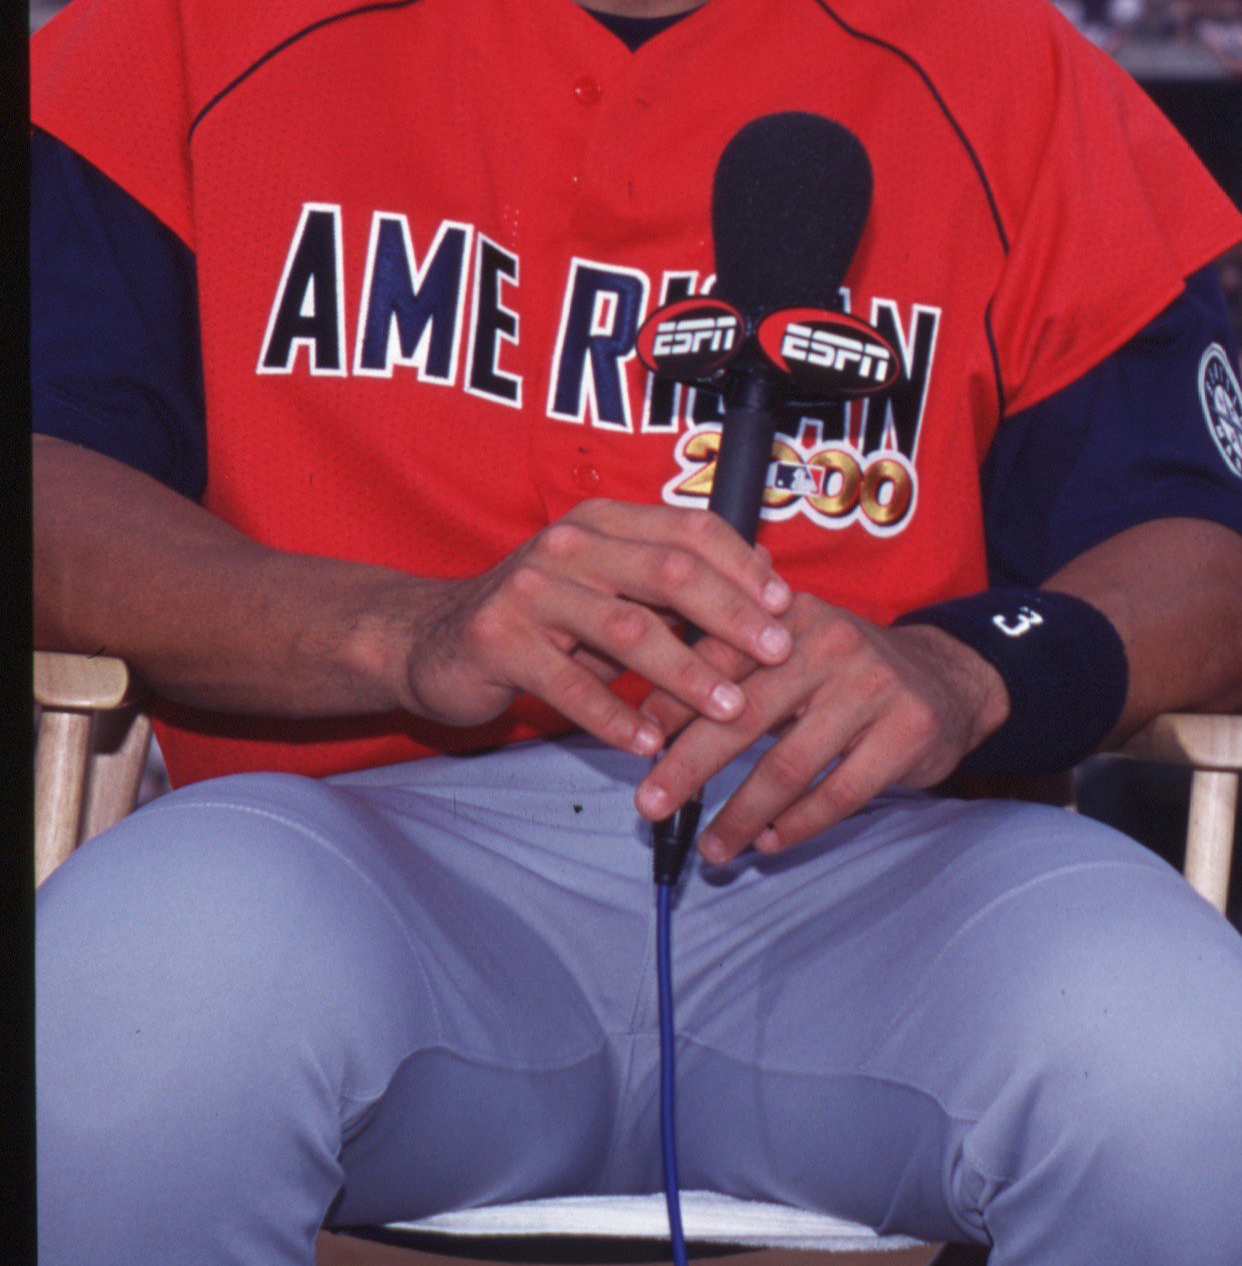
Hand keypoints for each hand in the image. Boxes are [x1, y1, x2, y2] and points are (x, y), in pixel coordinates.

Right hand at [386, 499, 796, 756]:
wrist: (431, 640)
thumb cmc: (545, 616)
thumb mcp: (612, 586)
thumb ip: (674, 583)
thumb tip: (766, 581)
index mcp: (605, 521)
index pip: (689, 530)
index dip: (742, 567)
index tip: (786, 605)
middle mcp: (568, 545)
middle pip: (669, 573)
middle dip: (731, 616)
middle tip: (776, 654)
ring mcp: (529, 590)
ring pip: (627, 630)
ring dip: (685, 674)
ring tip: (727, 709)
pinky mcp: (497, 641)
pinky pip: (568, 685)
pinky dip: (614, 717)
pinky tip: (649, 744)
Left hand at [632, 596, 1011, 860]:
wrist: (951, 678)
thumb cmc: (851, 671)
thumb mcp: (796, 644)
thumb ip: (733, 662)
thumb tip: (644, 712)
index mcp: (794, 618)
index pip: (720, 662)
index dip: (673, 705)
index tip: (637, 744)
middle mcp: (833, 645)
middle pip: (744, 717)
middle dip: (687, 767)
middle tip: (649, 806)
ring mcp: (873, 689)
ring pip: (787, 767)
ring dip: (740, 815)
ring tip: (711, 847)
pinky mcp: (906, 732)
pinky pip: (837, 794)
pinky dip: (797, 825)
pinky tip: (770, 841)